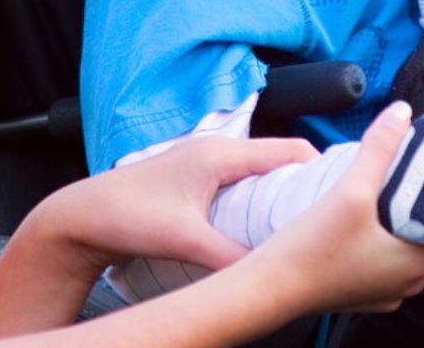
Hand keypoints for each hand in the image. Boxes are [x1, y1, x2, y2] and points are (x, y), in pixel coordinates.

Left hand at [21, 134, 318, 277]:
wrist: (79, 217)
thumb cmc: (124, 216)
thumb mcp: (185, 240)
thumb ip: (229, 257)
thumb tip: (269, 273)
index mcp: (221, 154)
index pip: (291, 150)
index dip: (324, 170)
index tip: (344, 197)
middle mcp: (216, 152)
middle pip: (280, 162)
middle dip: (307, 187)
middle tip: (328, 220)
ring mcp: (203, 165)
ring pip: (259, 176)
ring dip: (281, 197)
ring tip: (299, 229)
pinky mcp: (193, 182)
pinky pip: (241, 186)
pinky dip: (258, 203)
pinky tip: (259, 230)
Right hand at [251, 102, 423, 312]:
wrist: (268, 288)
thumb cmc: (309, 251)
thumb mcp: (350, 191)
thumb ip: (380, 149)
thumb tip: (401, 113)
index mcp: (418, 265)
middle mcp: (410, 284)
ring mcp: (387, 291)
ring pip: (415, 251)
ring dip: (413, 224)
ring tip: (405, 190)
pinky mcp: (365, 292)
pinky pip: (391, 263)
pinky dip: (392, 242)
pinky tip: (376, 220)